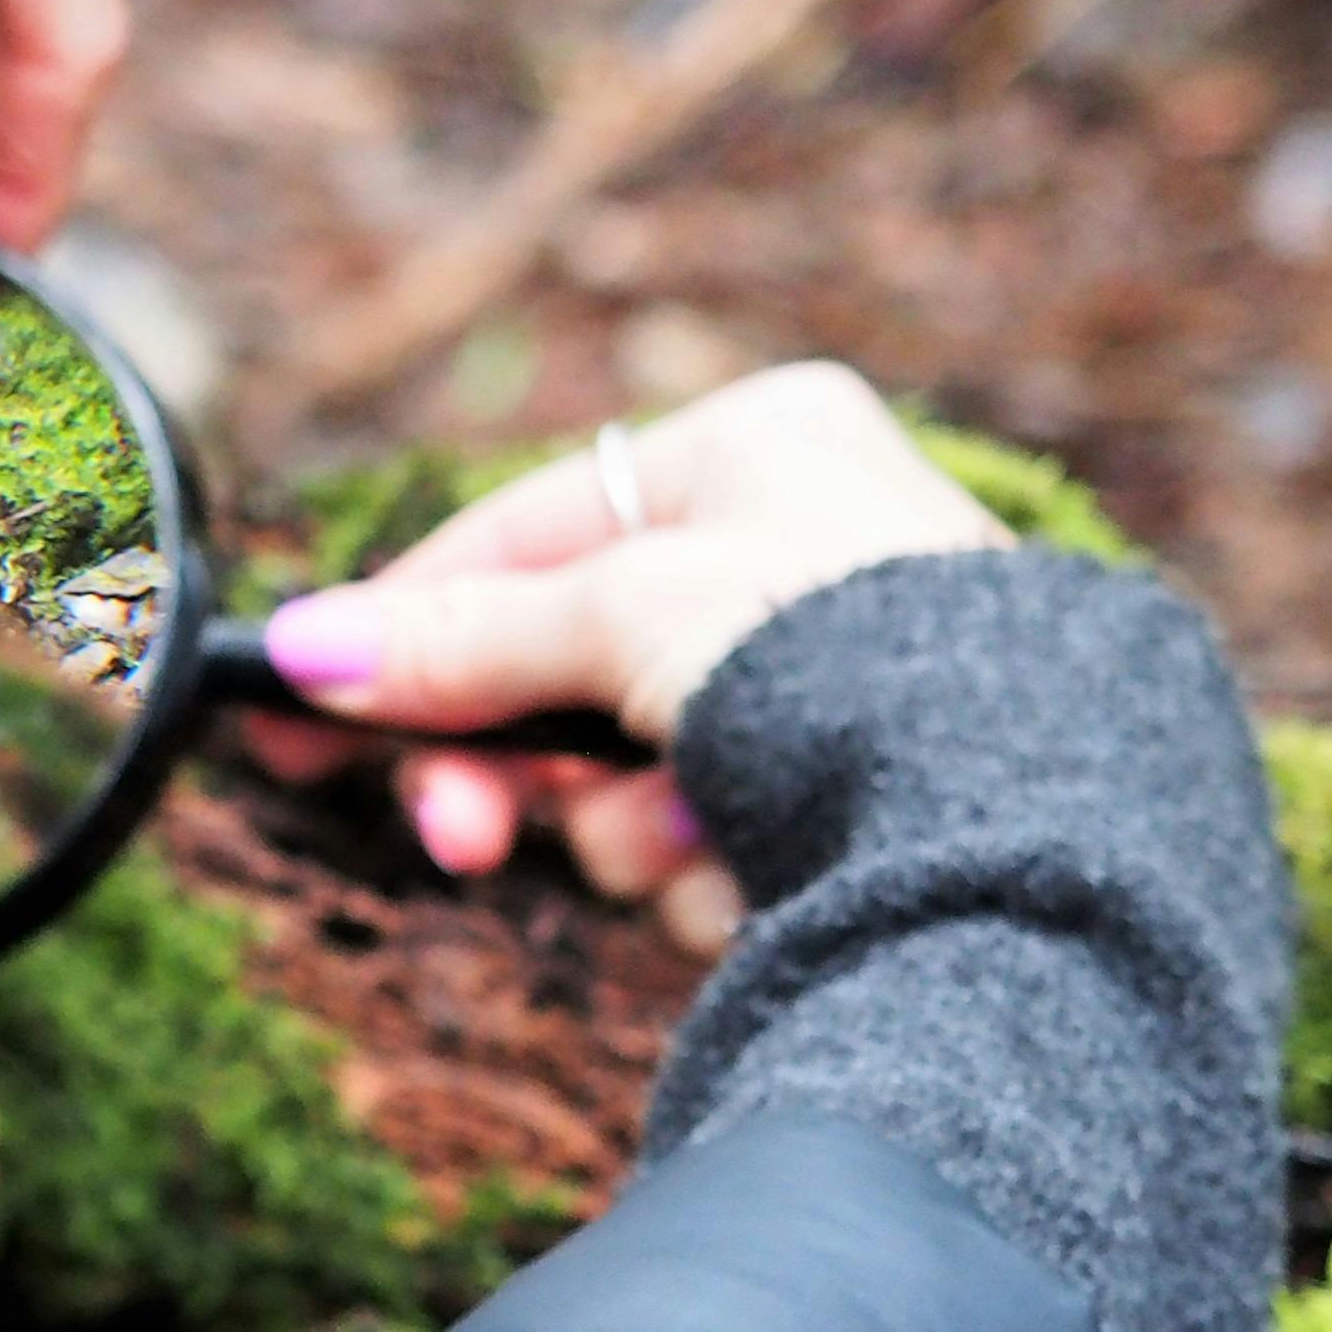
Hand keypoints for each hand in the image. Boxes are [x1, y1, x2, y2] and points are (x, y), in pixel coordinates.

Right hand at [247, 364, 1010, 949]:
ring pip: (636, 776)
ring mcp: (838, 680)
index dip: (410, 629)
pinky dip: (713, 877)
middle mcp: (806, 545)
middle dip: (521, 765)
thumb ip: (464, 643)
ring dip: (630, 833)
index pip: (530, 534)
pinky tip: (763, 886)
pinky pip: (718, 842)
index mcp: (763, 445)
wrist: (1028, 832)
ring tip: (690, 851)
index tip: (303, 711)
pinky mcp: (863, 804)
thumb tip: (304, 650)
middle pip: (573, 668)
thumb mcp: (620, 618)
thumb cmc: (839, 665)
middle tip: (461, 838)